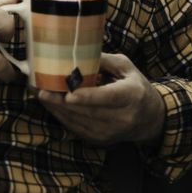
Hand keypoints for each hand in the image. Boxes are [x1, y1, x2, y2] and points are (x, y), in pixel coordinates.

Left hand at [36, 53, 163, 144]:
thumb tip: (76, 52)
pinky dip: (62, 116)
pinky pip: (76, 128)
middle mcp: (123, 117)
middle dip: (62, 101)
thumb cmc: (135, 87)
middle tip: (41, 89)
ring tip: (41, 94)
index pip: (109, 98)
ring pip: (79, 122)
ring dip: (57, 109)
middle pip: (88, 112)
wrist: (151, 119)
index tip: (70, 94)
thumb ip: (103, 60)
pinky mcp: (100, 140)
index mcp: (132, 95)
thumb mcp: (126, 67)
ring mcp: (111, 132)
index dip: (89, 97)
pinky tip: (51, 104)